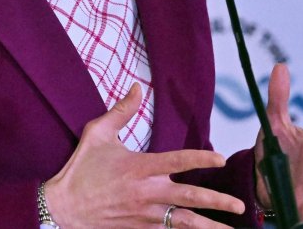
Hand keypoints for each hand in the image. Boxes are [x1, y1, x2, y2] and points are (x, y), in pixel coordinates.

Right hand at [44, 83, 245, 227]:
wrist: (63, 207)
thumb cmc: (81, 168)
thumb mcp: (97, 133)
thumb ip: (121, 111)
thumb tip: (137, 87)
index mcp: (139, 167)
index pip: (178, 161)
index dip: (202, 158)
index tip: (221, 158)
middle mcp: (146, 193)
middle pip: (189, 197)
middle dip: (217, 202)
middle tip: (239, 205)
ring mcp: (144, 215)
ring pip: (183, 223)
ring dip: (208, 227)